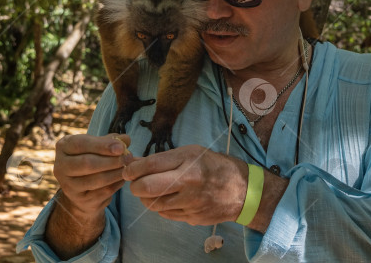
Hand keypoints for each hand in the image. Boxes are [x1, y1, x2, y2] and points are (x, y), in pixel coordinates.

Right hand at [52, 133, 135, 219]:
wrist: (82, 189)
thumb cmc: (91, 158)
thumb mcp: (98, 146)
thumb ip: (111, 140)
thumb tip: (126, 139)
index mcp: (63, 147)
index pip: (81, 144)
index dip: (102, 145)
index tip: (121, 147)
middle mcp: (60, 166)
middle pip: (87, 163)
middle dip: (111, 160)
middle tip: (128, 158)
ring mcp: (68, 186)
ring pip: (96, 179)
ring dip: (116, 173)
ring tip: (127, 167)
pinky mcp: (80, 200)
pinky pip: (102, 192)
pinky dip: (116, 184)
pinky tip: (123, 178)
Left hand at [122, 144, 247, 225]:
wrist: (242, 190)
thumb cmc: (214, 166)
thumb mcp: (191, 153)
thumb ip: (163, 159)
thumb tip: (133, 162)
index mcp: (189, 160)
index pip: (150, 165)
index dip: (133, 168)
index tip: (128, 170)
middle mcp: (189, 181)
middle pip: (146, 187)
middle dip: (134, 186)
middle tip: (134, 183)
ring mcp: (190, 202)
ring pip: (153, 204)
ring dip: (145, 198)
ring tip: (149, 191)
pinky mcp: (192, 217)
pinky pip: (165, 214)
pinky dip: (160, 207)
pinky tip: (165, 199)